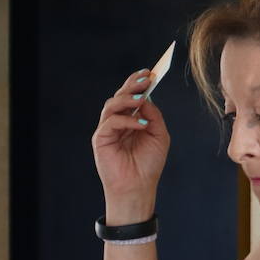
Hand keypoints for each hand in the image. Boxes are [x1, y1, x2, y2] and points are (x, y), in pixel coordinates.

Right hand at [92, 70, 171, 223]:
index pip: (130, 96)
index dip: (137, 82)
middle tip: (146, 78)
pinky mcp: (100, 139)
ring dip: (128, 99)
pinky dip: (127, 120)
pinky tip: (141, 124)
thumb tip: (146, 98)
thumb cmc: (148, 164)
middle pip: (120, 96)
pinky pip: (111, 122)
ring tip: (142, 98)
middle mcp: (117, 122)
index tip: (149, 72)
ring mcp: (107, 130)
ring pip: (112, 105)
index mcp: (130, 119)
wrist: (138, 187)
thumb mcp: (159, 135)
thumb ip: (153, 115)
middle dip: (132, 85)